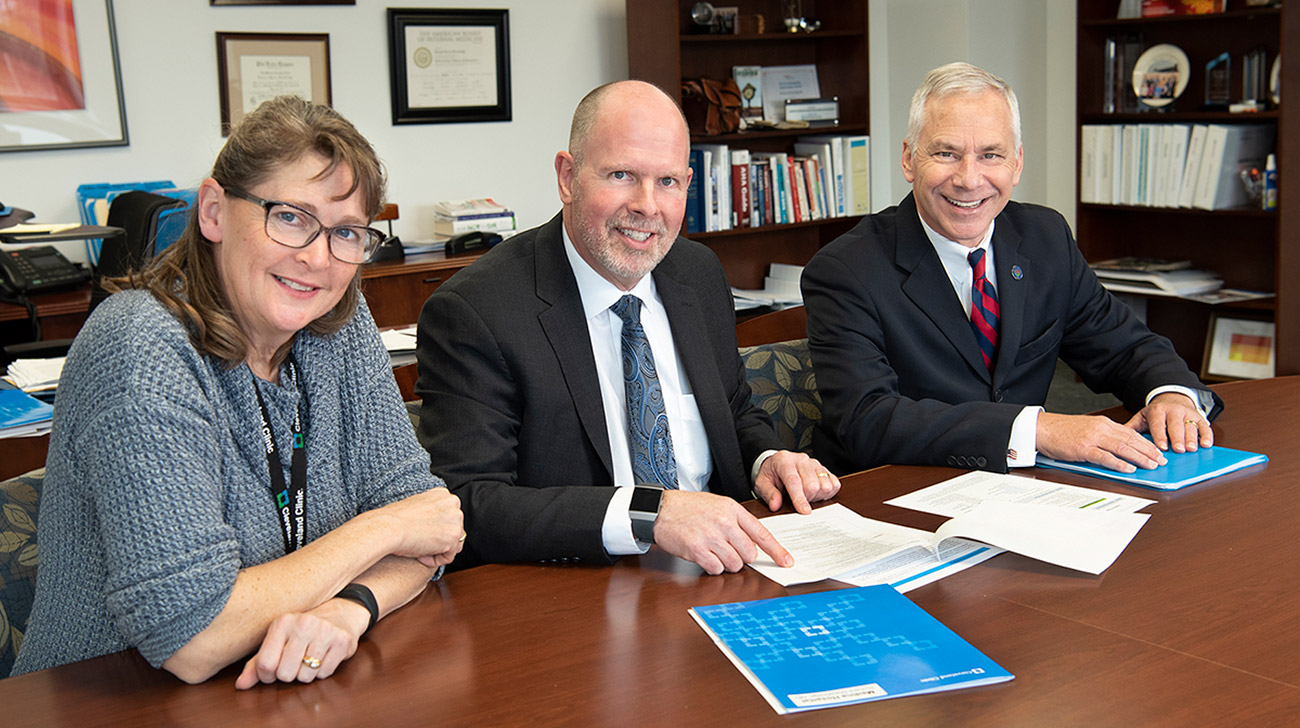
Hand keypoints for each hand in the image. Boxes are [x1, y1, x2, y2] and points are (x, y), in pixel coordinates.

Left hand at [234, 598, 368, 688]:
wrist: (341, 613)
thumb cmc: (303, 631)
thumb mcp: (278, 640)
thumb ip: (257, 663)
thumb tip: (240, 685)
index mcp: (282, 622)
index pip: (265, 664)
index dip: (267, 676)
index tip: (274, 670)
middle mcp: (303, 624)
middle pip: (285, 674)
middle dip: (289, 675)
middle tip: (295, 663)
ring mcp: (325, 631)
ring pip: (306, 676)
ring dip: (307, 674)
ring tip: (311, 658)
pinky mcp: (342, 640)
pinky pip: (325, 673)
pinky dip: (323, 671)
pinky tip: (324, 657)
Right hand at [374, 489, 463, 566]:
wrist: (388, 527)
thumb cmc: (394, 521)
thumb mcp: (416, 509)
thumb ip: (430, 513)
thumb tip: (437, 527)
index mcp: (442, 494)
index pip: (448, 518)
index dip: (434, 531)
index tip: (420, 536)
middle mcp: (453, 503)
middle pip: (454, 530)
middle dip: (439, 542)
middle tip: (420, 546)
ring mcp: (455, 519)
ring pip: (454, 544)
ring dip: (437, 552)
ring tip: (419, 552)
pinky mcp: (453, 536)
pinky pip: (449, 556)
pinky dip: (435, 561)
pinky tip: (421, 557)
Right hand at [653, 490, 792, 574]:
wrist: (661, 510)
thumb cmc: (689, 507)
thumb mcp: (718, 505)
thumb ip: (737, 521)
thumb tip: (754, 543)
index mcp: (732, 510)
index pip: (761, 533)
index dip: (776, 550)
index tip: (786, 561)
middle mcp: (724, 523)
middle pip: (749, 553)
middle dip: (741, 556)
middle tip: (727, 549)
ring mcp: (711, 537)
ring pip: (734, 564)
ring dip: (726, 562)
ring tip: (713, 550)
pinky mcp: (697, 550)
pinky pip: (716, 568)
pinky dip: (712, 566)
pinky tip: (704, 555)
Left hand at [754, 451, 840, 513]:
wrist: (776, 463)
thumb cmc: (770, 474)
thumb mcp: (761, 484)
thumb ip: (768, 494)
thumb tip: (775, 505)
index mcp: (784, 461)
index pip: (794, 480)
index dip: (800, 498)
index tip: (804, 511)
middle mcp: (802, 460)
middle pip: (813, 485)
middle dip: (807, 499)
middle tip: (798, 501)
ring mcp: (815, 464)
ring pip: (825, 485)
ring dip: (817, 496)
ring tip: (806, 495)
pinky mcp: (824, 469)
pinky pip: (834, 484)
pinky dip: (827, 493)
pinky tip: (816, 493)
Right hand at [1037, 412, 1166, 473]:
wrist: (1042, 428)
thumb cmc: (1062, 431)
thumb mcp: (1087, 428)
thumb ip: (1103, 436)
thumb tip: (1120, 448)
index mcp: (1103, 423)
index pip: (1131, 433)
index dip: (1147, 443)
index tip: (1158, 451)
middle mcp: (1101, 429)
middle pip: (1131, 440)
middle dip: (1149, 451)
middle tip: (1162, 461)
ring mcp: (1092, 438)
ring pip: (1122, 447)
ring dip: (1139, 457)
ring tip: (1152, 465)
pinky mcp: (1083, 448)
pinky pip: (1105, 456)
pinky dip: (1119, 463)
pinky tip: (1129, 469)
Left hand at [1125, 392, 1212, 453]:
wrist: (1172, 398)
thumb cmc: (1156, 413)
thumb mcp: (1142, 417)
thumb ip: (1131, 427)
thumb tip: (1116, 439)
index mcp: (1157, 411)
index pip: (1158, 423)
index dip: (1160, 435)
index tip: (1161, 447)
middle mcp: (1174, 411)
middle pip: (1176, 425)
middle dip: (1177, 438)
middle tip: (1179, 450)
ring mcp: (1188, 414)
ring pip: (1191, 426)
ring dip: (1192, 438)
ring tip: (1191, 449)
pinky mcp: (1200, 417)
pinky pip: (1205, 426)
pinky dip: (1207, 435)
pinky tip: (1206, 444)